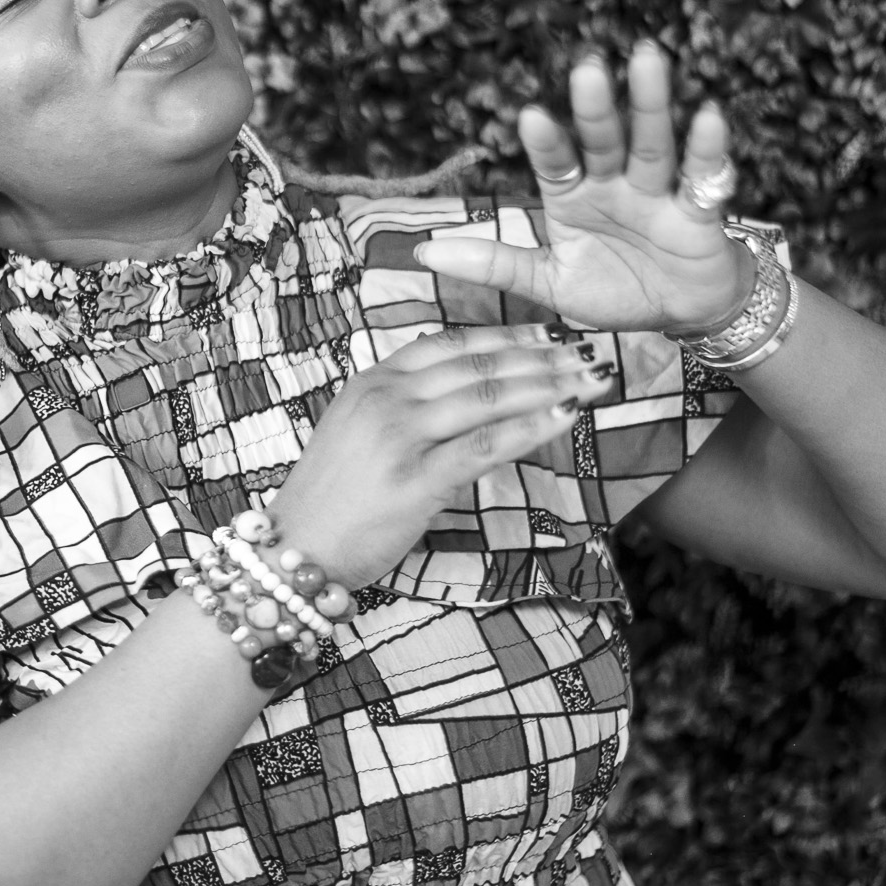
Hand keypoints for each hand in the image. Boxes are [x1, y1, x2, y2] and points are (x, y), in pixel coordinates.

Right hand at [262, 324, 613, 586]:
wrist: (294, 550)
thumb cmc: (332, 501)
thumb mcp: (359, 435)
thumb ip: (407, 411)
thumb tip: (468, 401)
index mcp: (373, 381)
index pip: (449, 343)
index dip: (506, 335)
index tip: (550, 335)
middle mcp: (386, 398)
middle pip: (478, 364)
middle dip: (542, 357)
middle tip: (588, 353)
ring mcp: (399, 436)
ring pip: (488, 396)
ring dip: (549, 384)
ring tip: (591, 379)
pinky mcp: (414, 478)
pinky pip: (486, 444)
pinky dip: (532, 426)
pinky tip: (566, 416)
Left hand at [413, 40, 753, 334]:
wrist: (681, 314)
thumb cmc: (616, 289)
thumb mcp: (550, 282)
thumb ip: (494, 264)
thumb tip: (423, 252)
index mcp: (574, 196)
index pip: (557, 163)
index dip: (546, 143)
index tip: (530, 115)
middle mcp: (614, 183)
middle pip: (604, 140)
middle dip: (597, 107)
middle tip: (588, 68)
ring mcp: (656, 192)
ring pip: (652, 143)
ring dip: (651, 103)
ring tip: (647, 58)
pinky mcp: (698, 210)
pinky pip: (702, 177)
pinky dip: (707, 148)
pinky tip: (707, 114)